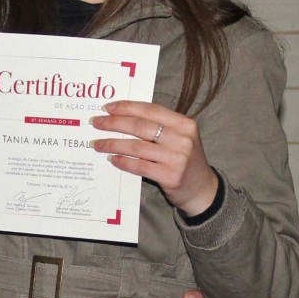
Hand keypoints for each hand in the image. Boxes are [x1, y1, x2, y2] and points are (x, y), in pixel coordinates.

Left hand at [90, 102, 216, 216]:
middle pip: (140, 126)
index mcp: (184, 123)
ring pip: (137, 147)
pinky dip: (123, 162)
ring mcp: (177, 158)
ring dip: (113, 144)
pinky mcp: (171, 176)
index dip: (126, 107)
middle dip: (114, 123)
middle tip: (96, 123)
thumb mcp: (180, 138)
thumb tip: (122, 118)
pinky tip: (112, 159)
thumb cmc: (185, 161)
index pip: (150, 110)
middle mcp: (182, 138)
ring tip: (98, 144)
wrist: (203, 190)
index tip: (107, 108)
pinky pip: (140, 166)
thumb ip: (159, 127)